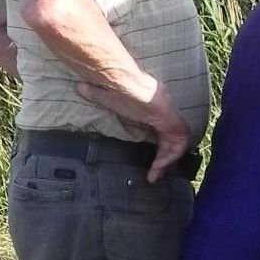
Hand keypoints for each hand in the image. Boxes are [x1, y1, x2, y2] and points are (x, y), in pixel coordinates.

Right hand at [76, 79, 190, 182]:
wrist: (126, 83)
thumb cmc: (117, 89)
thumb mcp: (106, 98)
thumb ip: (95, 95)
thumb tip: (80, 87)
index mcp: (154, 110)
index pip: (162, 134)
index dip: (159, 150)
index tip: (151, 165)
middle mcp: (166, 115)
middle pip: (172, 142)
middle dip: (164, 160)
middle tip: (154, 176)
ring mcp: (171, 117)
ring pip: (178, 144)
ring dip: (167, 160)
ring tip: (155, 174)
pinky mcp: (172, 122)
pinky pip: (179, 143)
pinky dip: (170, 156)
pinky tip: (158, 165)